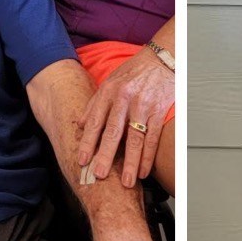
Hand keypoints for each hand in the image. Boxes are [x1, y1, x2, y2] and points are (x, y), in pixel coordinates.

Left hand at [78, 46, 172, 187]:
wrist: (161, 59)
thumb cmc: (134, 72)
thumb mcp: (109, 82)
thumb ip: (94, 104)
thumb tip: (79, 125)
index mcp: (108, 92)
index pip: (95, 122)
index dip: (88, 143)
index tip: (82, 160)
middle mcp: (125, 99)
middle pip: (113, 132)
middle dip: (106, 156)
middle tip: (100, 175)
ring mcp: (143, 106)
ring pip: (135, 139)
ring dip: (130, 163)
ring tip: (126, 181)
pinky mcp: (159, 110)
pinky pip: (153, 137)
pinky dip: (148, 156)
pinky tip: (144, 171)